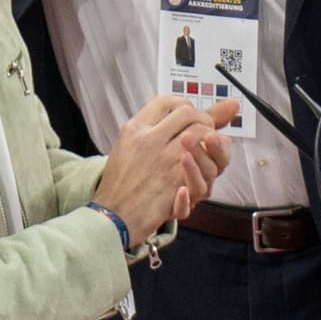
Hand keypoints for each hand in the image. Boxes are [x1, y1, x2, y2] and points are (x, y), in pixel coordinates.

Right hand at [94, 97, 233, 235]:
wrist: (111, 217)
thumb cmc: (120, 184)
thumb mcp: (127, 147)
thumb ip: (150, 130)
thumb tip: (175, 119)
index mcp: (134, 129)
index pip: (164, 102)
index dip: (182, 105)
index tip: (188, 115)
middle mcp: (148, 140)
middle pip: (187, 113)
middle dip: (203, 120)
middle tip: (205, 131)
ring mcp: (162, 159)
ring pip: (200, 134)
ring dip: (209, 141)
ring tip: (206, 150)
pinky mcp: (174, 180)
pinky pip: (201, 161)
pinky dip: (207, 162)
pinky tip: (203, 168)